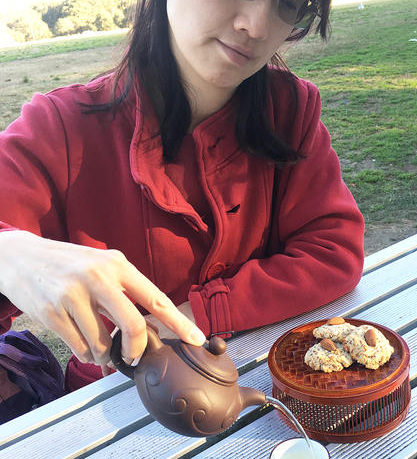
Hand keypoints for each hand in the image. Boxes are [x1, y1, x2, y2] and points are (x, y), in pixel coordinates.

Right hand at [0, 230, 204, 366]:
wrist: (22, 257)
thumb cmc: (69, 264)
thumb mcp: (103, 264)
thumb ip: (126, 289)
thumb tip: (150, 325)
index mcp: (118, 265)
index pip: (156, 298)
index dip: (179, 322)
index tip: (196, 338)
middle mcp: (98, 277)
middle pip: (133, 326)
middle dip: (137, 350)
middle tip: (134, 357)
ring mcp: (73, 295)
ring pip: (103, 344)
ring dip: (106, 356)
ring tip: (100, 348)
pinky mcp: (52, 313)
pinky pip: (80, 349)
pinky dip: (86, 354)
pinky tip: (82, 343)